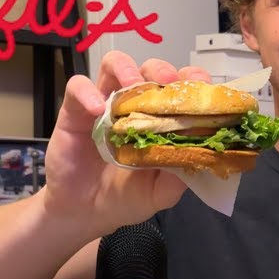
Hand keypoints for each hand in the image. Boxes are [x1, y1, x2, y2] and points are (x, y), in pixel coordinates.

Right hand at [40, 50, 212, 234]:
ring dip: (127, 69)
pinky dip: (87, 92)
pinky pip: (78, 87)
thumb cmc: (126, 196)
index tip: (202, 87)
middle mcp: (135, 105)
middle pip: (150, 69)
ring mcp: (105, 104)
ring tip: (133, 85)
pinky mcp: (75, 110)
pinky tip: (97, 109)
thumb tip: (199, 158)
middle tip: (168, 83)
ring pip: (115, 65)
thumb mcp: (160, 193)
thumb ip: (178, 178)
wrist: (86, 212)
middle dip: (162, 70)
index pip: (180, 88)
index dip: (192, 81)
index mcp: (161, 119)